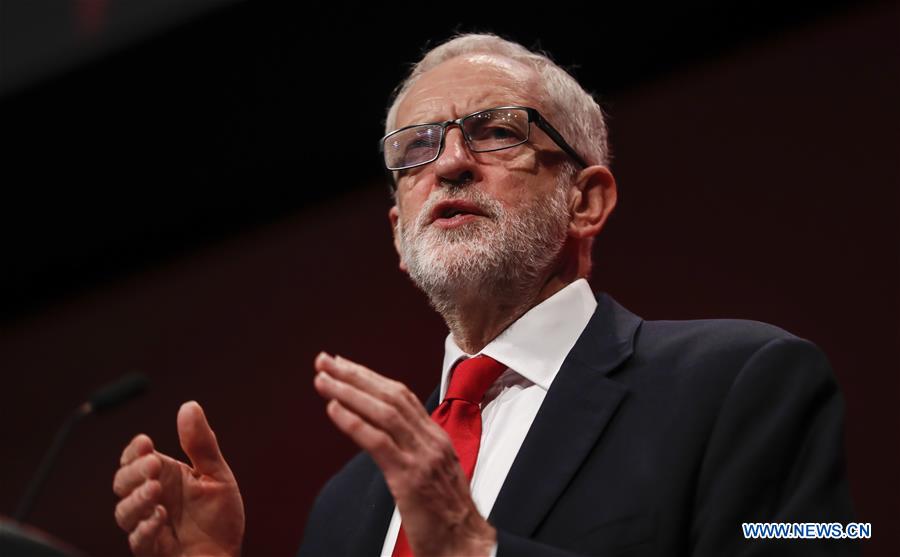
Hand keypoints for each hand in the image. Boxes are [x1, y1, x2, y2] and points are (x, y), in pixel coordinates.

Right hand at [112, 401, 244, 556]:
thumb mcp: (216, 476)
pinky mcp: (151, 550)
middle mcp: (152, 499)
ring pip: (124, 512)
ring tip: (156, 491)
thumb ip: (201, 444)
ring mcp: (148, 525)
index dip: (134, 450)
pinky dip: (146, 528)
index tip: (145, 443)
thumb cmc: (219, 519)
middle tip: (153, 465)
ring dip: (137, 499)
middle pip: (122, 482)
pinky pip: (138, 541)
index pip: (135, 458)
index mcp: (165, 477)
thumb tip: (189, 406)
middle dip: (134, 472)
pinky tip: (161, 518)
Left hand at [313, 352, 495, 556]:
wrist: (466, 546)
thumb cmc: (446, 517)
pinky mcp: (410, 478)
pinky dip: (353, 421)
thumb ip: (415, 451)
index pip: (402, 395)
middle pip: (391, 394)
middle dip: (355, 375)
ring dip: (348, 391)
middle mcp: (431, 440)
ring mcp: (422, 457)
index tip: (344, 366)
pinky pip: (378, 441)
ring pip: (383, 411)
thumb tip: (388, 437)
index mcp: (436, 437)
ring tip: (323, 380)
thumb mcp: (434, 473)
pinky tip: (333, 409)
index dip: (371, 377)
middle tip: (325, 361)